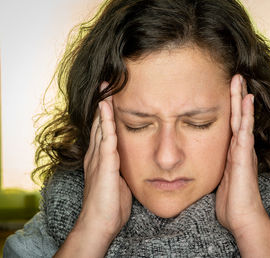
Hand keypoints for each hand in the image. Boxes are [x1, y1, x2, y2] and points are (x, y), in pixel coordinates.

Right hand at [80, 82, 131, 236]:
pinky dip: (106, 121)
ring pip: (101, 126)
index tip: (112, 97)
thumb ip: (122, 168)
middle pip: (99, 123)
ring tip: (106, 88)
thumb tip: (135, 161)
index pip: (103, 131)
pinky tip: (107, 107)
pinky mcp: (104, 164)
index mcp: (100, 159)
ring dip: (104, 107)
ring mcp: (98, 159)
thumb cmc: (111, 206)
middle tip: (107, 84)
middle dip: (103, 104)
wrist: (100, 224)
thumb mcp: (119, 182)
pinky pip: (106, 138)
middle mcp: (96, 155)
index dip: (106, 114)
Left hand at [215, 74, 262, 233]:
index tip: (227, 90)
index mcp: (234, 152)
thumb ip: (217, 167)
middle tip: (235, 76)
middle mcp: (240, 148)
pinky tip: (247, 100)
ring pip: (242, 119)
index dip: (231, 107)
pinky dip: (246, 114)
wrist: (242, 218)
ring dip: (241, 98)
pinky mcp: (244, 157)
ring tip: (239, 79)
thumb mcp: (220, 180)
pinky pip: (245, 131)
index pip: (232, 124)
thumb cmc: (231, 202)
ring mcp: (244, 151)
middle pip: (238, 116)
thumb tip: (204, 163)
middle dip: (236, 96)